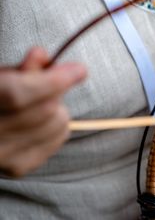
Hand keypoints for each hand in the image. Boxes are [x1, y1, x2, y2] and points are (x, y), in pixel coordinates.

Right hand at [0, 48, 86, 176]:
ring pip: (58, 124)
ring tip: (38, 104)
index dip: (53, 81)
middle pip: (45, 109)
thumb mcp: (2, 78)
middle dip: (56, 91)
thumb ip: (21, 69)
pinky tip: (39, 122)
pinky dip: (56, 125)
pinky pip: (58, 138)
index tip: (79, 69)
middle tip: (50, 82)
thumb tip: (41, 55)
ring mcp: (3, 156)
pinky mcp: (19, 167)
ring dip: (56, 109)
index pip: (20, 94)